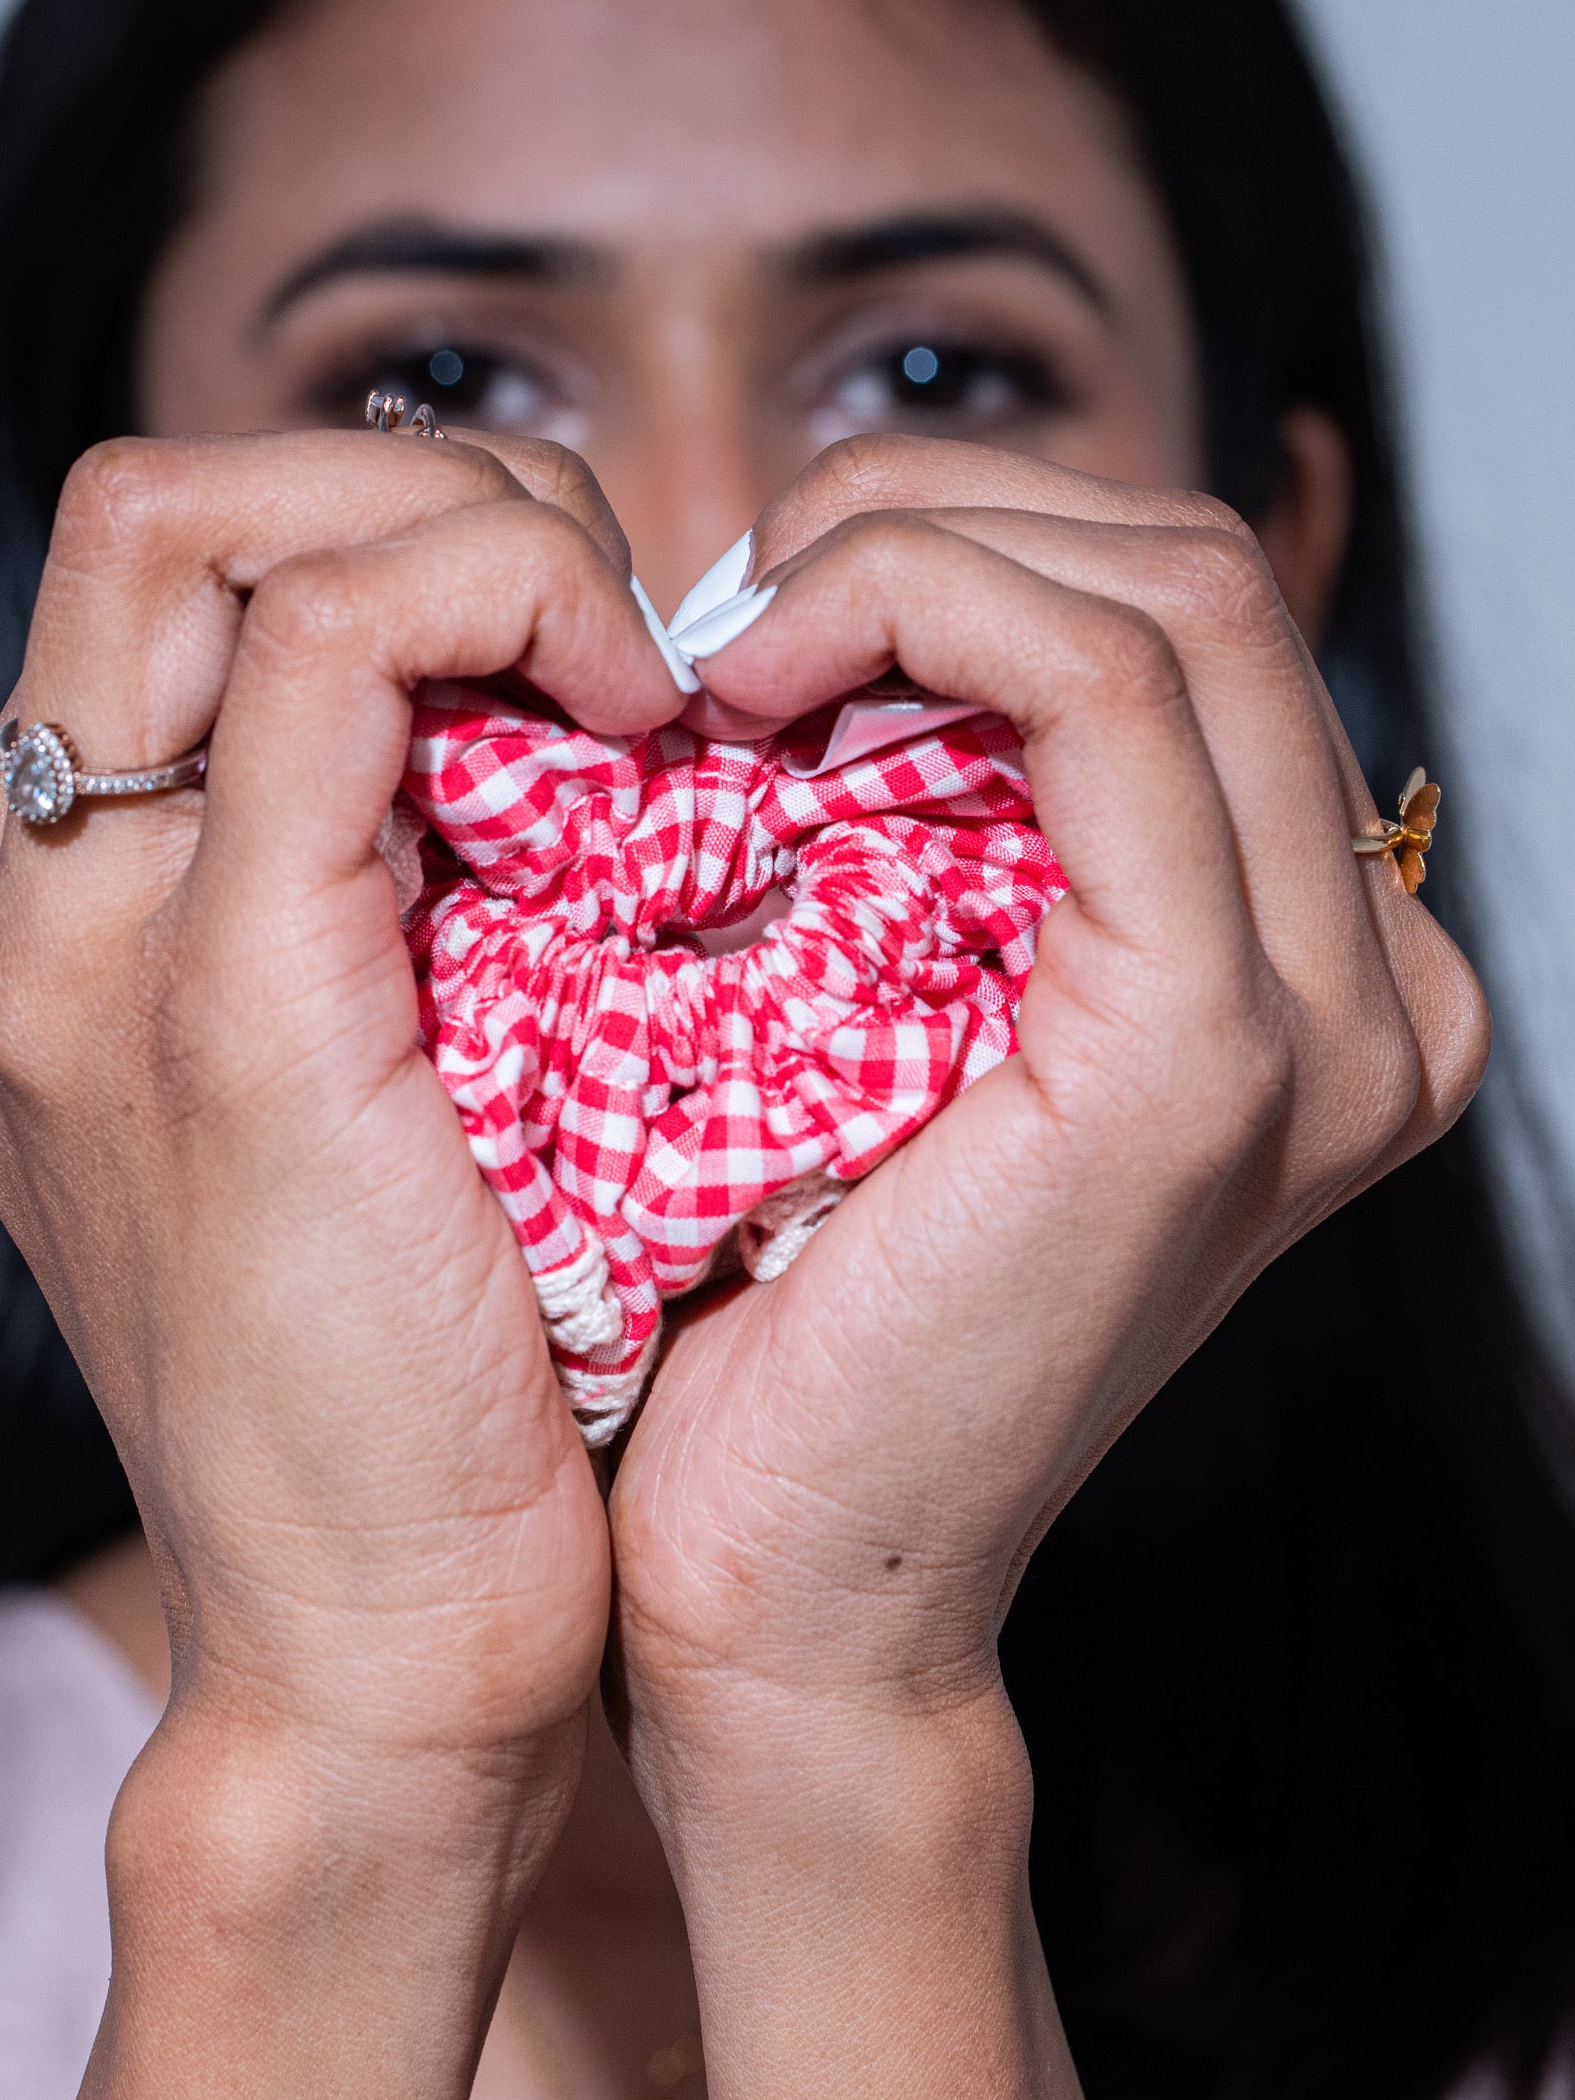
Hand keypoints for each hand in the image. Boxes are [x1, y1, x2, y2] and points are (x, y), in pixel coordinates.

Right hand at [0, 427, 683, 1880]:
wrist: (374, 1666)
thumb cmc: (421, 1410)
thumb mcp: (362, 1126)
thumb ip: (369, 933)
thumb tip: (531, 748)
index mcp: (18, 937)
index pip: (163, 585)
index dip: (385, 550)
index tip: (575, 664)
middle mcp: (1, 916)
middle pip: (164, 506)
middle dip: (422, 498)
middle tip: (615, 640)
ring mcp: (77, 951)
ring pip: (219, 516)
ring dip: (470, 526)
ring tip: (634, 674)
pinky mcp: (220, 1003)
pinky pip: (331, 642)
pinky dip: (499, 597)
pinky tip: (642, 705)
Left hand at [611, 437, 1487, 1817]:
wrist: (790, 1584)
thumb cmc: (792, 1317)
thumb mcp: (909, 1026)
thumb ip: (959, 839)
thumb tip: (851, 611)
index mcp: (1323, 983)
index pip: (1188, 623)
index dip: (970, 549)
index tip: (764, 620)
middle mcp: (1374, 996)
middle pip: (1195, 571)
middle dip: (939, 515)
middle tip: (731, 605)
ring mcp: (1324, 1026)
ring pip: (1164, 593)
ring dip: (913, 548)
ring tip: (724, 650)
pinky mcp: (1208, 1052)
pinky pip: (1100, 691)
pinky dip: (923, 611)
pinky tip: (748, 684)